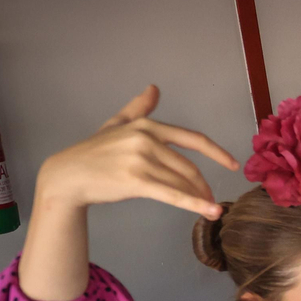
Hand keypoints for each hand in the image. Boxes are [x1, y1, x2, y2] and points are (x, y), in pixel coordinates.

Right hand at [35, 87, 237, 217]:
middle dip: (202, 184)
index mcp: (146, 126)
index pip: (191, 139)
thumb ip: (138, 109)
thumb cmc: (93, 152)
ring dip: (200, 197)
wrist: (67, 175)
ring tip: (210, 209)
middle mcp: (145, 139)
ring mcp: (140, 160)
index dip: (216, 152)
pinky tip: (211, 212)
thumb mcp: (116, 124)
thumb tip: (155, 88)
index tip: (233, 164)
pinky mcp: (135, 181)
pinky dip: (194, 205)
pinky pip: (172, 194)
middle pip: (187, 166)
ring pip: (181, 181)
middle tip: (210, 198)